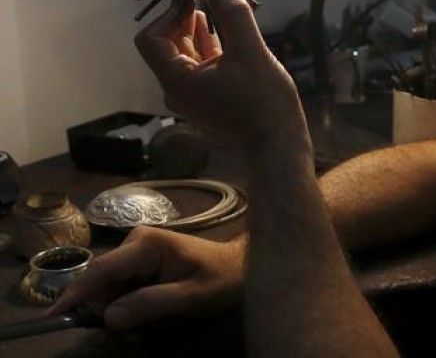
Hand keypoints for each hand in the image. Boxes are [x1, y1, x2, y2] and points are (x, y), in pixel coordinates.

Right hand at [47, 227, 244, 328]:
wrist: (241, 266)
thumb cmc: (221, 278)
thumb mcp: (190, 296)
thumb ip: (150, 304)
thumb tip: (109, 316)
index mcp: (147, 244)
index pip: (100, 269)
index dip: (75, 292)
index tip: (54, 315)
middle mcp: (135, 243)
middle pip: (102, 284)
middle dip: (111, 312)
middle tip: (137, 334)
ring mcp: (136, 253)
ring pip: (110, 290)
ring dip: (124, 313)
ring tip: (155, 324)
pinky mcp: (140, 263)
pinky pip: (121, 290)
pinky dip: (130, 307)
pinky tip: (153, 315)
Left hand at [135, 0, 306, 147]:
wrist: (278, 145)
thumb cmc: (264, 101)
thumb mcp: (251, 52)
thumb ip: (234, 15)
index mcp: (177, 79)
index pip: (151, 38)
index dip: (169, 13)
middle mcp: (177, 90)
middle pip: (167, 45)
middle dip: (184, 18)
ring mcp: (192, 97)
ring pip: (185, 56)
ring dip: (197, 32)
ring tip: (219, 11)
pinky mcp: (208, 100)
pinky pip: (200, 68)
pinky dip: (208, 48)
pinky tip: (226, 35)